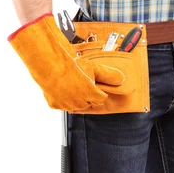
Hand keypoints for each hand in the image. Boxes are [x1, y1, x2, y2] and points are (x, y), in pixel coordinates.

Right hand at [8, 13, 126, 110]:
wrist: (51, 66)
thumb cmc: (72, 66)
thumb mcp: (94, 67)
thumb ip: (109, 75)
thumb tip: (121, 79)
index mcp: (91, 95)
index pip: (101, 98)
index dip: (99, 91)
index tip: (96, 85)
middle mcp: (80, 103)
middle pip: (89, 103)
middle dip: (88, 95)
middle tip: (84, 83)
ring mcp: (66, 105)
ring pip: (75, 105)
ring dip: (76, 98)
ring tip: (73, 85)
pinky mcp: (55, 105)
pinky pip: (61, 104)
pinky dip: (62, 99)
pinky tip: (62, 88)